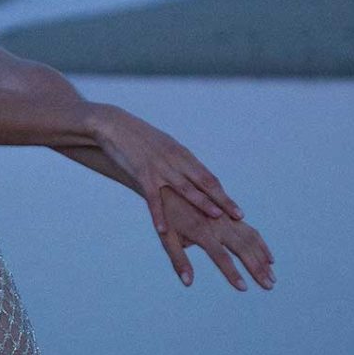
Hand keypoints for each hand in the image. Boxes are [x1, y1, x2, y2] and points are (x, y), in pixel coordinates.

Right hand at [84, 102, 243, 238]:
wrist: (114, 124)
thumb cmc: (138, 138)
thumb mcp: (163, 148)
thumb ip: (176, 163)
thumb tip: (188, 178)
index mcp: (183, 155)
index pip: (208, 178)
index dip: (223, 195)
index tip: (237, 210)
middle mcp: (176, 161)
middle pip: (204, 183)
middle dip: (223, 201)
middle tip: (239, 216)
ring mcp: (160, 167)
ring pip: (186, 188)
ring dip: (202, 203)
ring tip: (216, 217)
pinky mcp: (142, 173)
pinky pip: (153, 197)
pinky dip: (159, 214)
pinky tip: (164, 229)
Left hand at [159, 186, 275, 290]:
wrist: (172, 183)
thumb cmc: (166, 215)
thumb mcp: (167, 238)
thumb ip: (178, 260)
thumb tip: (187, 283)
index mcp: (201, 231)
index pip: (221, 256)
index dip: (232, 273)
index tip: (243, 288)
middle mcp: (218, 224)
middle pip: (243, 248)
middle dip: (257, 268)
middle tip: (269, 286)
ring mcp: (227, 218)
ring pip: (251, 239)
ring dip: (263, 259)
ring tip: (272, 278)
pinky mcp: (231, 214)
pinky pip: (251, 230)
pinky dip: (262, 246)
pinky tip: (269, 259)